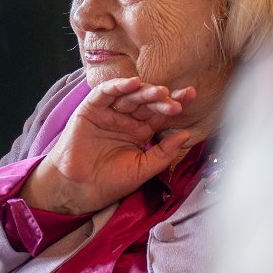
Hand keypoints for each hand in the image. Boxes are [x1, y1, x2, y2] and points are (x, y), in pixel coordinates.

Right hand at [19, 78, 196, 215]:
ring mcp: (109, 112)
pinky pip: (105, 93)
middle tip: (174, 101)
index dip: (175, 102)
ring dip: (144, 91)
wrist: (80, 189)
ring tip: (159, 92)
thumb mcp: (143, 169)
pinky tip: (132, 83)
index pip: (161, 113)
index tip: (191, 96)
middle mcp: (127, 118)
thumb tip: (186, 134)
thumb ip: (164, 153)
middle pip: (147, 102)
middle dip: (162, 98)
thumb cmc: (111, 181)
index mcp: (141, 130)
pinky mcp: (91, 108)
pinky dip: (117, 86)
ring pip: (129, 95)